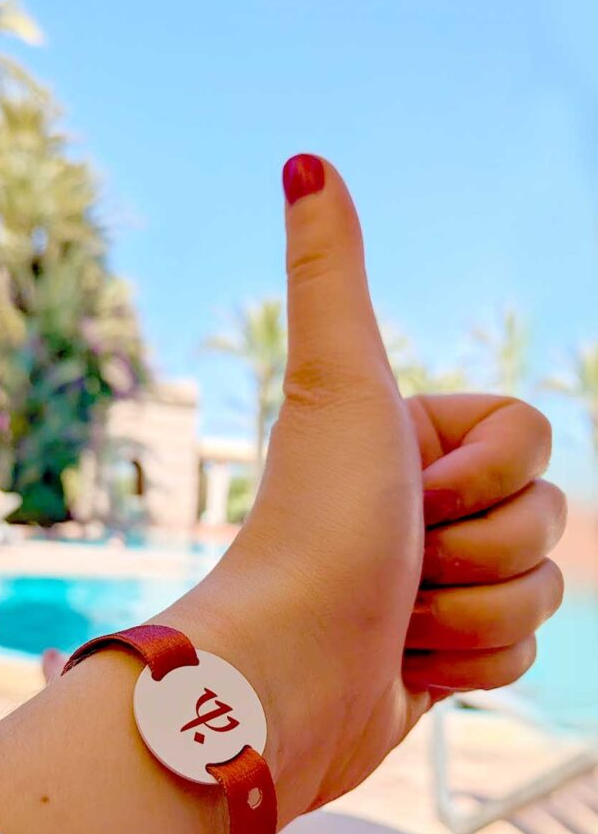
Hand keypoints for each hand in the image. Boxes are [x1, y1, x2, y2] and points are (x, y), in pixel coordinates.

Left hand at [159, 156, 563, 825]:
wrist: (286, 674)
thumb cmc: (315, 526)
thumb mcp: (337, 384)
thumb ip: (332, 273)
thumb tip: (304, 159)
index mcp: (418, 440)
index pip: (536, 443)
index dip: (487, 478)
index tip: (409, 494)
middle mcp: (431, 508)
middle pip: (547, 521)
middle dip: (477, 555)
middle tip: (398, 562)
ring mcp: (442, 584)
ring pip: (541, 594)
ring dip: (468, 617)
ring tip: (391, 619)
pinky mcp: (446, 656)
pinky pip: (519, 656)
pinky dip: (467, 666)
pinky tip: (404, 662)